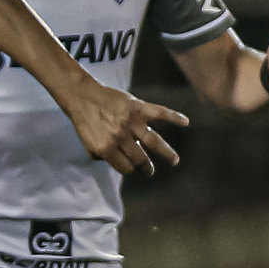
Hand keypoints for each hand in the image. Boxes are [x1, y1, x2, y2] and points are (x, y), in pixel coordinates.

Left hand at [64, 79, 189, 176]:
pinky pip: (160, 113)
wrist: (82, 96)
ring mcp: (131, 123)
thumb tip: (117, 165)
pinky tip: (186, 122)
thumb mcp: (88, 145)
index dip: (129, 169)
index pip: (126, 168)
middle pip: (140, 159)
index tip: (131, 167)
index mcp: (106, 149)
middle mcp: (120, 138)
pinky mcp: (138, 107)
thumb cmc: (84, 121)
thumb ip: (102, 157)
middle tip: (150, 171)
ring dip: (167, 153)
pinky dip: (174, 117)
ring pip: (155, 142)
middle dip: (146, 168)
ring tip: (175, 161)